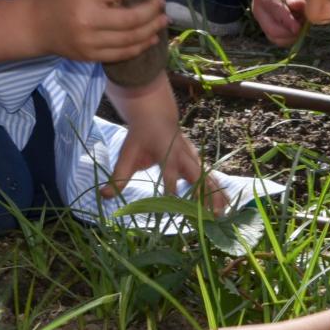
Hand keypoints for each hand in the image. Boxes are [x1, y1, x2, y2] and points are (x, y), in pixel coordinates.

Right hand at [34, 0, 166, 64]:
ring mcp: (90, 42)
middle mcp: (89, 20)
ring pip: (131, 38)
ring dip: (151, 29)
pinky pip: (122, 54)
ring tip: (162, 20)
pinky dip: (140, 46)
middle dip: (152, 10)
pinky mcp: (91, 56)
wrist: (37, 26)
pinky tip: (150, 38)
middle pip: (132, 18)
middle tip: (161, 3)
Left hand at [103, 78, 227, 213]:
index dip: (170, 187)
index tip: (171, 204)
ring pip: (208, 177)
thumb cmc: (140, 137)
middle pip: (196, 176)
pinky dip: (218, 189)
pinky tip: (226, 204)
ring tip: (222, 214)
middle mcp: (182, 155)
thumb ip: (118, 177)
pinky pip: (211, 176)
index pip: (169, 172)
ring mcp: (192, 157)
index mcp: (165, 152)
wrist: (155, 114)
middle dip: (203, 195)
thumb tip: (104, 195)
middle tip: (209, 215)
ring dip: (216, 194)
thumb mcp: (127, 154)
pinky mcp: (197, 160)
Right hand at [251, 0, 306, 46]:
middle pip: (272, 30)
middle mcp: (258, 8)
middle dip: (291, 30)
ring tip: (300, 20)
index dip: (288, 21)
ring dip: (291, 34)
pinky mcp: (266, 26)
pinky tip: (295, 24)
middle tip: (304, 20)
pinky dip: (289, 36)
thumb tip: (297, 6)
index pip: (274, 12)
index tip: (300, 27)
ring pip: (275, 37)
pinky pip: (278, 39)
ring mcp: (261, 19)